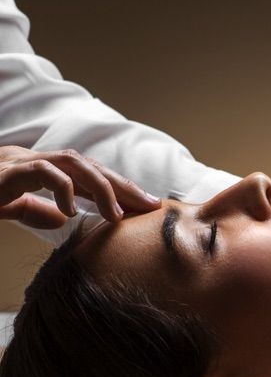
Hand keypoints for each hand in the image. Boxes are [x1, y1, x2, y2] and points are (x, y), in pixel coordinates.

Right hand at [0, 145, 161, 228]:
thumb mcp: (12, 206)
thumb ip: (37, 209)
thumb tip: (64, 217)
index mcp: (41, 169)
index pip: (87, 174)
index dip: (118, 188)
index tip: (144, 206)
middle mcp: (35, 160)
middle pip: (89, 165)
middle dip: (123, 185)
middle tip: (150, 206)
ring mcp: (20, 160)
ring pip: (73, 162)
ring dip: (101, 187)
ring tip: (118, 215)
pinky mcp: (7, 170)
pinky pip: (43, 171)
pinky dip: (63, 189)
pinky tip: (72, 212)